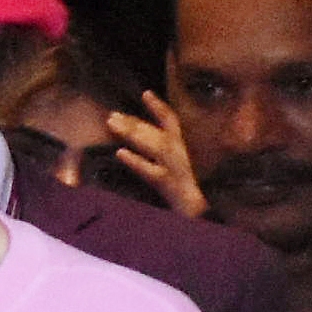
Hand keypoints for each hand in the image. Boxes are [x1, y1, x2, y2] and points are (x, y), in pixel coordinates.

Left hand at [107, 91, 207, 219]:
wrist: (200, 219)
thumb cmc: (184, 195)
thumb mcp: (174, 170)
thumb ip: (159, 155)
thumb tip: (135, 140)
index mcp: (183, 150)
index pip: (172, 122)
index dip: (159, 107)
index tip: (145, 93)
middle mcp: (181, 156)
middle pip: (157, 132)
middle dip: (134, 122)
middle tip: (112, 115)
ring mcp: (176, 170)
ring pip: (154, 146)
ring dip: (133, 134)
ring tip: (113, 125)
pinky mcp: (169, 185)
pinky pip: (150, 171)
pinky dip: (135, 161)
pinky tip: (120, 154)